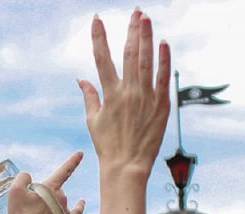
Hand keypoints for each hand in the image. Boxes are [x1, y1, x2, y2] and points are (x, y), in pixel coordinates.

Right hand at [8, 151, 84, 213]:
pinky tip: (81, 202)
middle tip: (29, 207)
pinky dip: (78, 207)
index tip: (81, 153)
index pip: (64, 171)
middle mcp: (62, 198)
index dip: (72, 161)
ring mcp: (65, 211)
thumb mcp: (15, 191)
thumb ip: (22, 178)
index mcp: (51, 188)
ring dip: (52, 205)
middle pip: (55, 191)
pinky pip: (75, 212)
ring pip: (61, 202)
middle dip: (44, 195)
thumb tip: (28, 177)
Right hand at [78, 10, 170, 181]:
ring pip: (146, 61)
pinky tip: (163, 44)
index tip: (97, 19)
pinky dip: (164, 60)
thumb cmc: (108, 146)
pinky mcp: (161, 106)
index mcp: (109, 95)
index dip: (99, 38)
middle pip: (129, 54)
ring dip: (146, 38)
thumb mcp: (94, 121)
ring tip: (146, 19)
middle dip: (131, 30)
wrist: (127, 167)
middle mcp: (128, 93)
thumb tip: (81, 79)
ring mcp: (146, 98)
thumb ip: (90, 97)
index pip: (102, 59)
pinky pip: (163, 78)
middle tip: (135, 12)